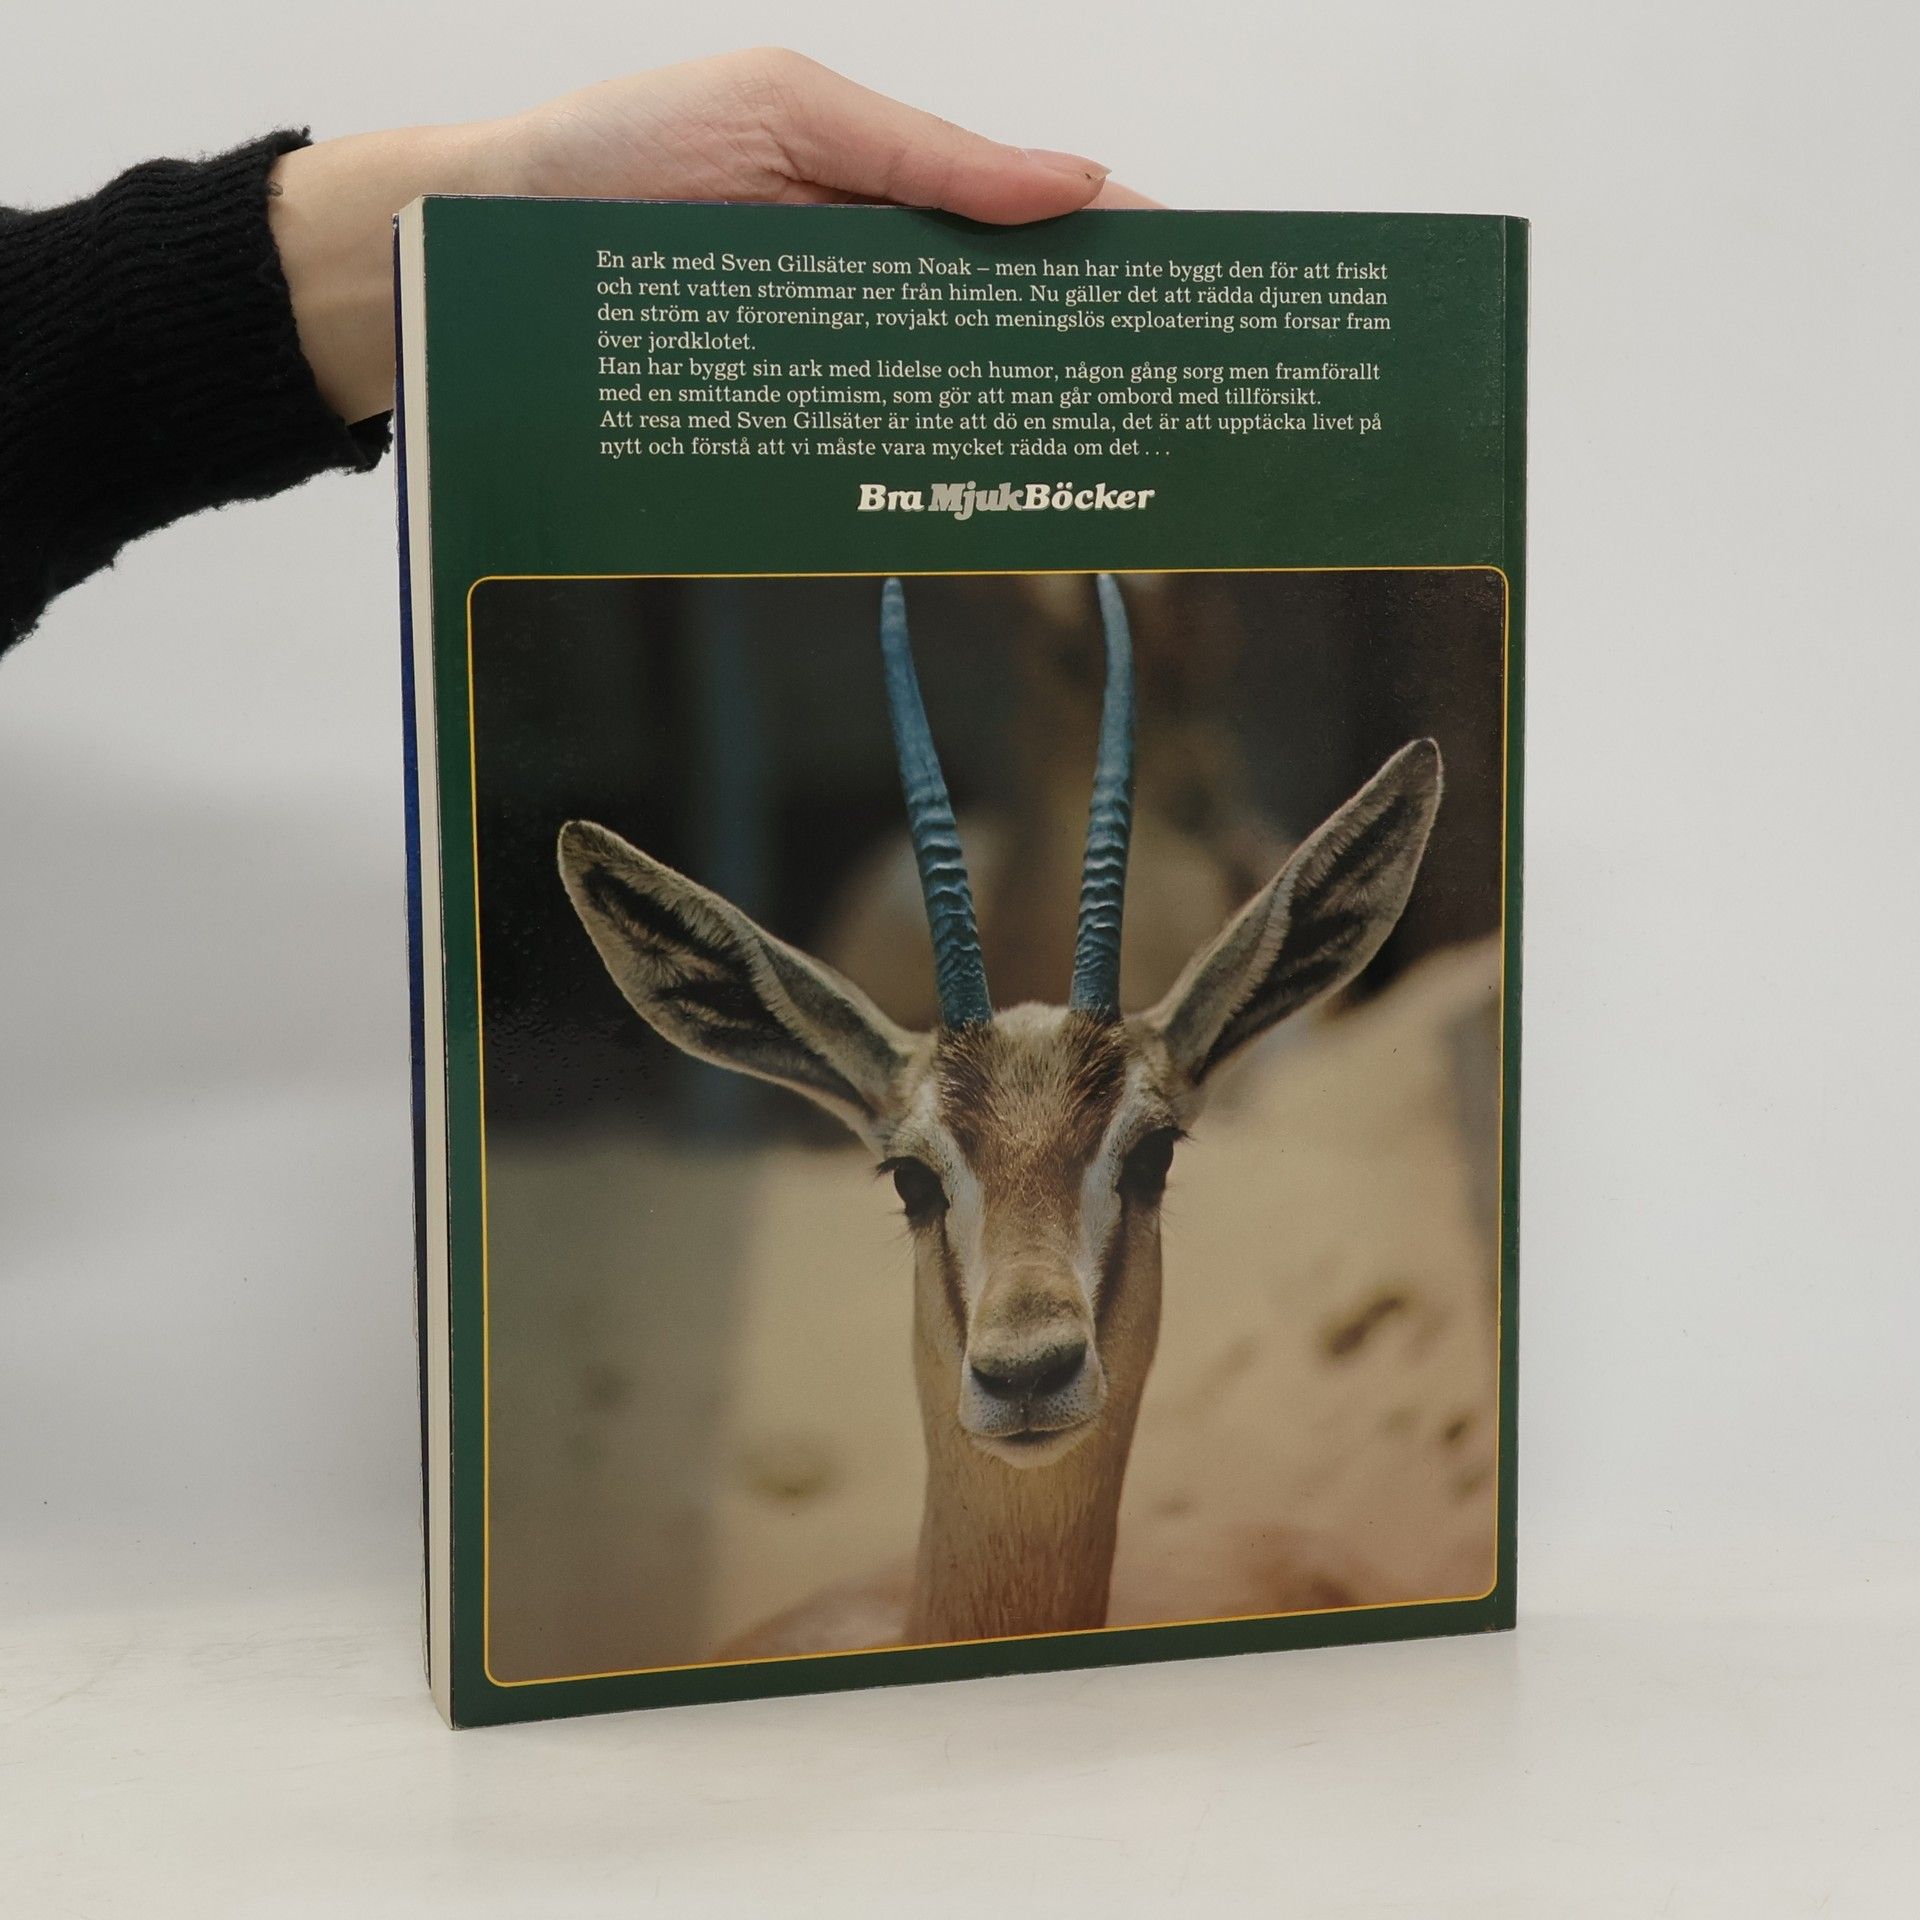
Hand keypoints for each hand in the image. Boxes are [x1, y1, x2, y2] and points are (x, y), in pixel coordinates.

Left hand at [271, 48, 1150, 424]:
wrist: (479, 249)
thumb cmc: (621, 153)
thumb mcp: (786, 115)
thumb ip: (926, 156)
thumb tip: (1076, 186)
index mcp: (887, 196)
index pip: (1032, 226)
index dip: (1117, 257)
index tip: (1202, 292)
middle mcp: (871, 288)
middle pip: (1010, 331)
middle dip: (1095, 364)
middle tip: (1184, 408)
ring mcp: (828, 364)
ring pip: (951, 405)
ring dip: (1027, 436)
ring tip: (1117, 470)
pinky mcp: (781, 428)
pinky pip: (873, 455)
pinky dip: (934, 479)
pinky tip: (990, 503)